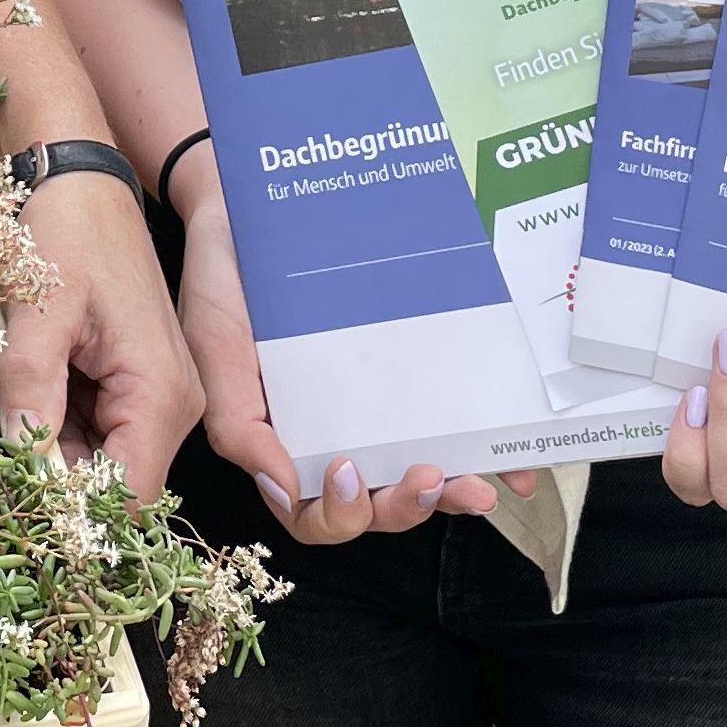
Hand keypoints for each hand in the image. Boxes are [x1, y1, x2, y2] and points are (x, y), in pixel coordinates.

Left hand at [1, 173, 203, 494]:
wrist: (78, 177)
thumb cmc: (65, 232)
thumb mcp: (38, 313)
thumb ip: (29, 393)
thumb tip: (21, 467)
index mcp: (160, 392)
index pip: (124, 495)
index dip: (71, 517)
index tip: (11, 514)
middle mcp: (173, 402)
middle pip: (114, 483)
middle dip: (53, 486)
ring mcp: (156, 391)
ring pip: (99, 459)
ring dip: (48, 455)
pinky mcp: (133, 380)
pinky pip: (94, 428)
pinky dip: (52, 426)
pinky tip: (17, 401)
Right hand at [172, 161, 509, 544]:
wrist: (248, 211)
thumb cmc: (222, 284)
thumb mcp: (215, 350)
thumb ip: (240, 425)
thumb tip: (287, 489)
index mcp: (280, 444)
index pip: (310, 511)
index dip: (335, 514)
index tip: (347, 473)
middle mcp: (332, 435)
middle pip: (372, 505)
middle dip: (404, 508)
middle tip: (431, 480)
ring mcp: (374, 408)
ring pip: (414, 473)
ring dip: (450, 493)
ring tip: (479, 486)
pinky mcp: (409, 373)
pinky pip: (448, 420)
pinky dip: (483, 449)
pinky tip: (511, 459)